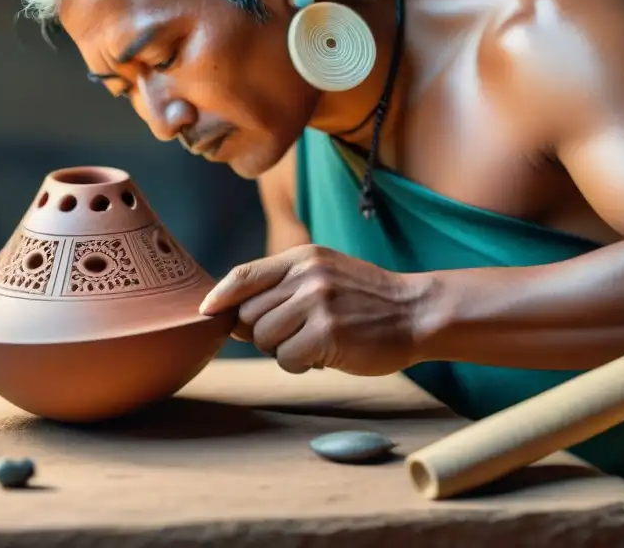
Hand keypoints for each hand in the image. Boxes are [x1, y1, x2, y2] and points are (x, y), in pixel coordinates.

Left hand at [198, 245, 427, 375]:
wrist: (417, 312)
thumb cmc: (365, 300)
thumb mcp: (324, 274)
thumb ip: (281, 287)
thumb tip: (228, 314)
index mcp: (302, 258)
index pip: (244, 275)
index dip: (220, 296)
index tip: (206, 311)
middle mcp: (306, 276)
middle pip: (248, 314)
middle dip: (262, 333)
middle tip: (296, 334)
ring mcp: (317, 303)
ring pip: (264, 338)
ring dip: (282, 350)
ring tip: (313, 342)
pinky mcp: (328, 333)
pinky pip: (287, 358)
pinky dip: (301, 364)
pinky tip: (325, 355)